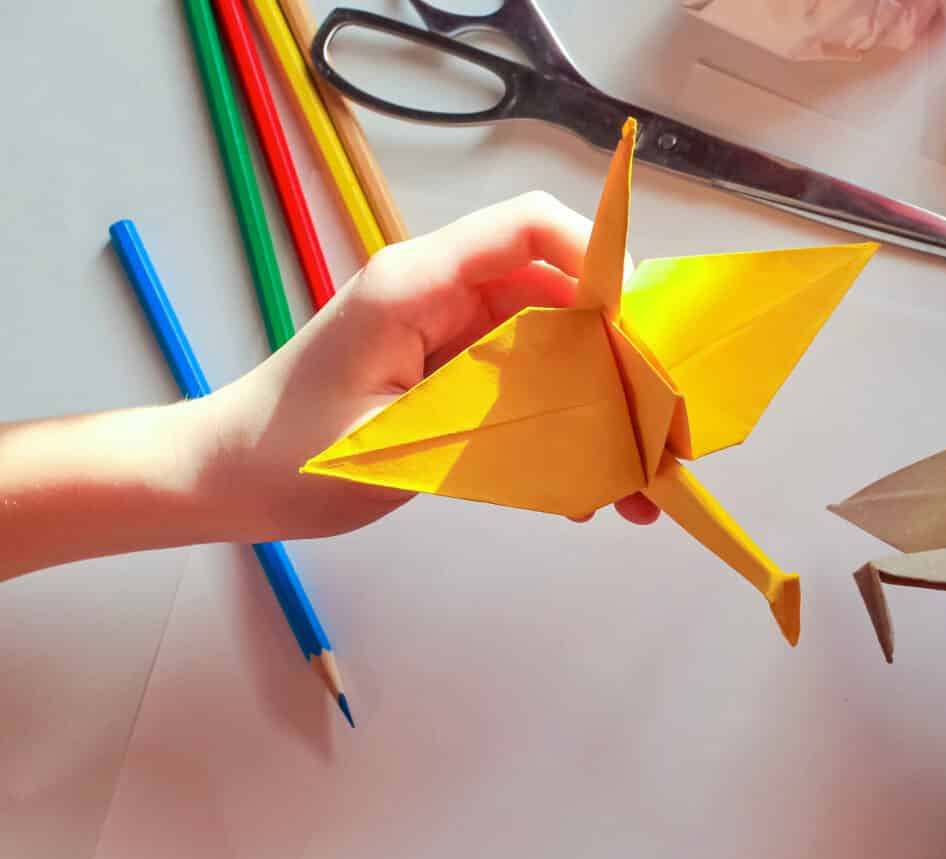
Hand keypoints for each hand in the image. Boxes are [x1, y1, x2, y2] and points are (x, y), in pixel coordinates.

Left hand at [199, 192, 660, 541]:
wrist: (223, 477)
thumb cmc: (287, 455)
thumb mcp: (397, 443)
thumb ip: (496, 422)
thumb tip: (592, 427)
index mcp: (415, 283)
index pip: (527, 227)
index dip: (596, 257)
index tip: (642, 325)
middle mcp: (440, 292)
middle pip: (558, 288)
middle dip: (617, 348)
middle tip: (658, 416)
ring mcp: (448, 330)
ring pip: (553, 341)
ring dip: (599, 396)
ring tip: (635, 469)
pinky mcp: (451, 368)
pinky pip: (528, 379)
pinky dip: (565, 421)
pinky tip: (586, 480)